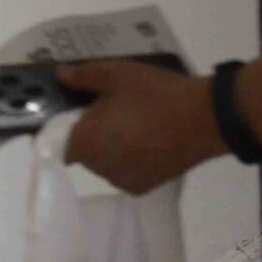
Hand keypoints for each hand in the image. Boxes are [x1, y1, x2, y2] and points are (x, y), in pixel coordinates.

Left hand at [56, 61, 224, 194]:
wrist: (203, 119)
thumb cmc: (154, 94)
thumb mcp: (117, 74)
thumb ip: (84, 76)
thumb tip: (60, 76)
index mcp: (86, 143)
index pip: (58, 143)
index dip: (65, 126)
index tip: (80, 109)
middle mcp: (100, 168)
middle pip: (84, 151)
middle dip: (92, 132)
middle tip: (113, 106)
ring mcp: (123, 181)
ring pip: (106, 161)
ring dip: (112, 145)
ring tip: (135, 120)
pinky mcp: (145, 186)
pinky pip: (126, 170)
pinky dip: (131, 157)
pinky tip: (148, 137)